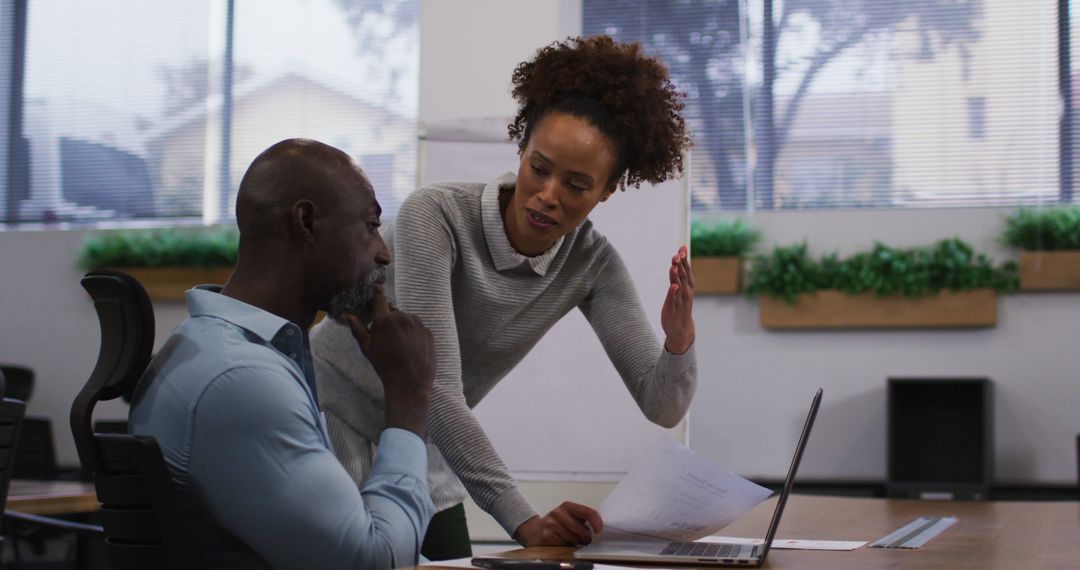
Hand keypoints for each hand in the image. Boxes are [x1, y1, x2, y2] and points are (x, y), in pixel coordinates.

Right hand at [344, 290, 433, 436]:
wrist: (409, 382)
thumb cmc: (385, 366)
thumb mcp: (367, 348)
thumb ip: (358, 328)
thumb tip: (347, 314)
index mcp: (385, 320)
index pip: (380, 298)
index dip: (376, 300)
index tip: (375, 305)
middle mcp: (402, 317)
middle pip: (394, 310)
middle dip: (389, 319)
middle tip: (387, 337)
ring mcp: (418, 324)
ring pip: (407, 319)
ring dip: (402, 326)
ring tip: (400, 345)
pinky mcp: (428, 331)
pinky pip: (418, 327)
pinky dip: (414, 334)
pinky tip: (410, 348)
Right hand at [512, 502, 603, 545]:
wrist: (532, 531)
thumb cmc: (555, 525)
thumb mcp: (567, 517)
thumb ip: (581, 519)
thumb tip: (598, 527)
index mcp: (567, 506)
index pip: (587, 512)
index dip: (596, 521)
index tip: (600, 530)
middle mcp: (558, 512)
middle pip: (582, 530)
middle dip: (586, 538)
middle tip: (584, 540)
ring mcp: (551, 524)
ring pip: (574, 539)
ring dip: (575, 544)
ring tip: (569, 541)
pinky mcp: (546, 536)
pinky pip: (564, 545)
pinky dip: (565, 548)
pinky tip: (561, 544)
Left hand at [660, 245, 694, 353]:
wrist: (681, 329)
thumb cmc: (680, 306)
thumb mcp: (679, 290)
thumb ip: (677, 275)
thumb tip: (677, 259)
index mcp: (687, 287)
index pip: (686, 270)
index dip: (684, 259)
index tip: (682, 247)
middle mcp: (685, 292)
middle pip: (683, 276)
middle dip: (681, 265)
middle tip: (677, 254)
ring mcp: (679, 301)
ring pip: (678, 286)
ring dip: (676, 276)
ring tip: (674, 265)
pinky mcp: (671, 309)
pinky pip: (672, 299)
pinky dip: (673, 292)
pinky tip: (673, 285)